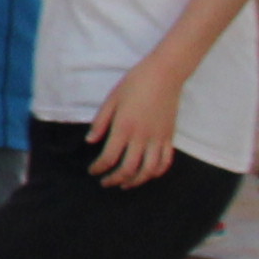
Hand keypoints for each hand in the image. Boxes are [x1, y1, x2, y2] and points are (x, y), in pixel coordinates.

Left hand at [85, 62, 185, 187]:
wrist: (165, 73)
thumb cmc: (135, 83)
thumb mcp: (111, 99)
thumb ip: (100, 122)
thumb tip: (90, 142)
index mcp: (124, 127)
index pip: (108, 158)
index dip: (98, 168)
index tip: (92, 171)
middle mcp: (142, 137)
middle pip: (128, 169)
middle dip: (114, 179)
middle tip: (105, 182)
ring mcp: (158, 138)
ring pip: (148, 171)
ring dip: (136, 181)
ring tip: (125, 184)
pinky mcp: (169, 137)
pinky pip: (165, 162)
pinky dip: (156, 172)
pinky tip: (147, 174)